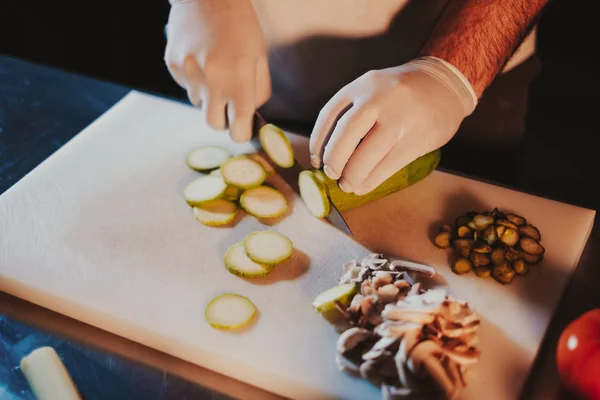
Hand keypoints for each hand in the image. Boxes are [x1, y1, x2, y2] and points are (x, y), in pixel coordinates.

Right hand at [164, 0, 270, 141]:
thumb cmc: (240, 26)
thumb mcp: (260, 57)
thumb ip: (258, 91)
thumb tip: (249, 116)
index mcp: (238, 79)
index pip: (237, 128)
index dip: (241, 133)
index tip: (242, 129)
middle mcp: (210, 81)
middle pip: (213, 124)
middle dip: (223, 119)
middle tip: (229, 102)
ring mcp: (188, 74)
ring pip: (199, 103)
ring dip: (208, 95)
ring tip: (215, 68)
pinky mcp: (173, 66)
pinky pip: (186, 86)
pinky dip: (195, 79)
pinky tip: (201, 58)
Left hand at [309, 57, 476, 194]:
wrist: (446, 84)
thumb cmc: (401, 91)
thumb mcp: (373, 87)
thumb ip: (353, 110)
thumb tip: (328, 151)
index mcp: (363, 85)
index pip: (329, 116)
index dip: (317, 143)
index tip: (315, 160)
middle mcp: (380, 100)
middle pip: (346, 137)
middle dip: (335, 161)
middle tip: (332, 174)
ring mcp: (400, 120)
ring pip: (367, 156)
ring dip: (353, 176)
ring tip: (347, 184)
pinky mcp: (416, 140)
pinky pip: (387, 167)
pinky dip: (371, 180)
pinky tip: (363, 186)